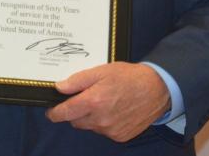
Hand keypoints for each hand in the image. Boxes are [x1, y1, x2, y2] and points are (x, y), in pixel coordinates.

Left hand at [45, 62, 170, 142]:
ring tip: (105, 102)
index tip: (51, 112)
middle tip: (87, 98)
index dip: (55, 113)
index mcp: (93, 101)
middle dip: (76, 111)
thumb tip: (59, 87)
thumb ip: (78, 80)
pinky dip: (105, 123)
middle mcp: (100, 119)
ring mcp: (111, 130)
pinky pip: (104, 131)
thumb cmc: (129, 77)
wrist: (156, 89)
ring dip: (91, 117)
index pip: (65, 113)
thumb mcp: (101, 71)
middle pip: (76, 121)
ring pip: (90, 127)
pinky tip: (115, 111)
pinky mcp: (120, 136)